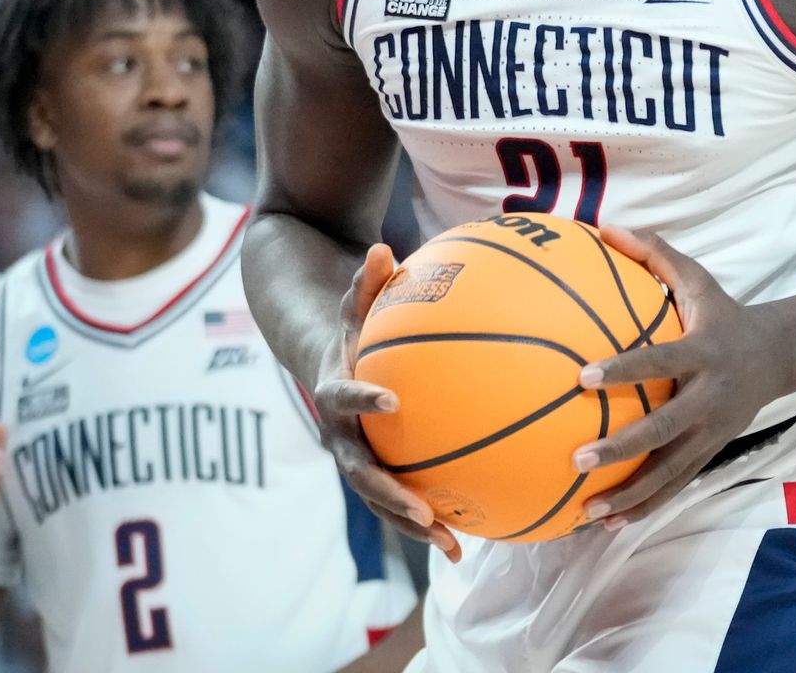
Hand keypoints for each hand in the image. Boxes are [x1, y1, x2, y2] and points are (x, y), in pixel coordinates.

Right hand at [314, 243, 460, 560]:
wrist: (322, 362)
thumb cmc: (350, 327)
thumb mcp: (351, 301)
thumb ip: (366, 281)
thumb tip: (382, 247)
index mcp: (333, 391)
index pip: (344, 395)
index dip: (363, 398)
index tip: (391, 401)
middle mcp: (341, 435)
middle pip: (361, 472)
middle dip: (391, 495)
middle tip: (424, 512)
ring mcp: (357, 458)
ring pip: (382, 500)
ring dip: (414, 524)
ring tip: (454, 547)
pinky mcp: (377, 472)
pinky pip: (403, 499)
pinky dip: (431, 519)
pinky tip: (473, 536)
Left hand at [571, 226, 787, 528]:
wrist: (781, 355)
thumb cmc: (724, 313)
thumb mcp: (697, 279)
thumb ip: (654, 254)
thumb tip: (605, 225)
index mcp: (702, 353)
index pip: (659, 361)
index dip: (624, 369)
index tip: (583, 376)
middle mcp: (708, 398)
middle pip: (664, 429)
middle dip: (622, 447)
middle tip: (577, 459)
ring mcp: (712, 432)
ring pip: (670, 471)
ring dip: (629, 494)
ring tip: (586, 512)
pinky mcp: (711, 453)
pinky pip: (675, 485)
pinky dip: (644, 506)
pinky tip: (606, 522)